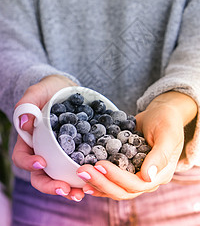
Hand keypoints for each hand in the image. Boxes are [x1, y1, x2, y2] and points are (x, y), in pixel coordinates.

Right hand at [12, 75, 84, 200]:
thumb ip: (27, 104)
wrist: (68, 89)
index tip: (42, 162)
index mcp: (29, 139)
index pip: (22, 157)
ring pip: (60, 176)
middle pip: (41, 175)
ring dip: (70, 187)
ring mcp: (60, 152)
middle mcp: (43, 150)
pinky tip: (95, 179)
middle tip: (65, 190)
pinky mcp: (77, 150)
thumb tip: (24, 123)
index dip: (29, 163)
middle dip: (51, 185)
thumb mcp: (37, 91)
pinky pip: (78, 165)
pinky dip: (85, 175)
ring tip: (82, 193)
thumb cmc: (49, 89)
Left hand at [76, 92, 196, 199]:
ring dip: (97, 182)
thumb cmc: (167, 122)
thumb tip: (147, 177)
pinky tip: (85, 177)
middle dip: (101, 182)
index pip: (136, 184)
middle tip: (83, 170)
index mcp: (160, 175)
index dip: (116, 177)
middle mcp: (147, 179)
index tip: (100, 164)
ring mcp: (135, 174)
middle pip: (122, 190)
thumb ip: (160, 156)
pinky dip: (99, 178)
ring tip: (80, 174)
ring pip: (115, 187)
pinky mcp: (126, 167)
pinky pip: (112, 178)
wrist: (160, 113)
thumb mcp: (167, 135)